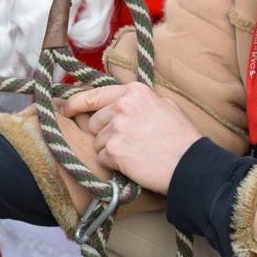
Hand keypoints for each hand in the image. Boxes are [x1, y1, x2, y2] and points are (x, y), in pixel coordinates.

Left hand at [63, 83, 201, 193]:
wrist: (190, 165)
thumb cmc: (182, 138)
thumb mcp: (164, 105)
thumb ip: (139, 101)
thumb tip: (119, 101)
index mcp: (133, 91)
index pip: (93, 95)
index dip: (75, 103)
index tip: (65, 109)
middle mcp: (122, 106)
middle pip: (94, 122)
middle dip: (105, 133)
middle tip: (128, 142)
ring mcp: (116, 127)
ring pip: (97, 141)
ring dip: (110, 150)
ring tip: (134, 153)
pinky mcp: (113, 150)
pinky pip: (102, 158)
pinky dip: (113, 164)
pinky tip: (132, 163)